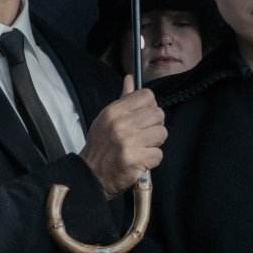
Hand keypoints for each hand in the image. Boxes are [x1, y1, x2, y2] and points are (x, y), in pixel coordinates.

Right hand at [81, 75, 164, 196]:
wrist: (91, 175)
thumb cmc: (101, 145)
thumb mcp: (107, 119)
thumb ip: (123, 99)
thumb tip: (130, 78)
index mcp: (114, 111)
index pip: (147, 96)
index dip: (150, 106)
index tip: (144, 117)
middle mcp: (121, 124)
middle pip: (158, 114)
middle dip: (155, 126)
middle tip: (143, 135)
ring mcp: (129, 142)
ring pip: (162, 133)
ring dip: (155, 143)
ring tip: (142, 147)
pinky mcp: (136, 159)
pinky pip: (158, 154)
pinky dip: (152, 160)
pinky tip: (140, 160)